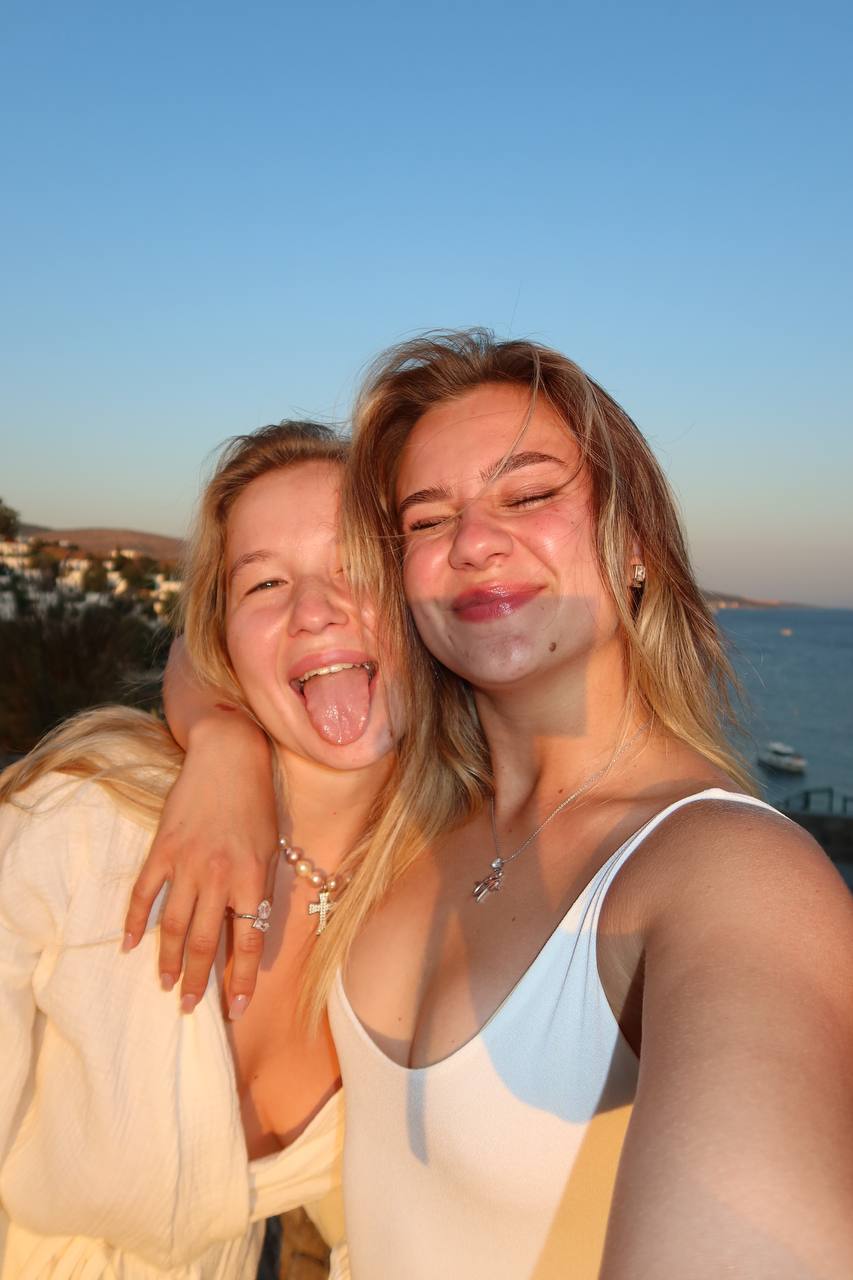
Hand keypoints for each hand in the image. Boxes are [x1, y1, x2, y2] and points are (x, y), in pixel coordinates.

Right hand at [123, 715, 277, 1016]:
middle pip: (203, 941)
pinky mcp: (163, 848)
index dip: (241, 978)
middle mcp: (218, 875)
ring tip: (165, 984)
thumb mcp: (271, 847)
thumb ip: (259, 889)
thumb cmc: (257, 803)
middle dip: (197, 980)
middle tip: (189, 1006)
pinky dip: (136, 922)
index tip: (236, 1008)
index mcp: (252, 877)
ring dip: (167, 960)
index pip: (247, 940)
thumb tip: (250, 932)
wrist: (229, 756)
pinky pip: (145, 893)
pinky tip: (130, 945)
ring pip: (173, 925)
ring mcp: (187, 862)